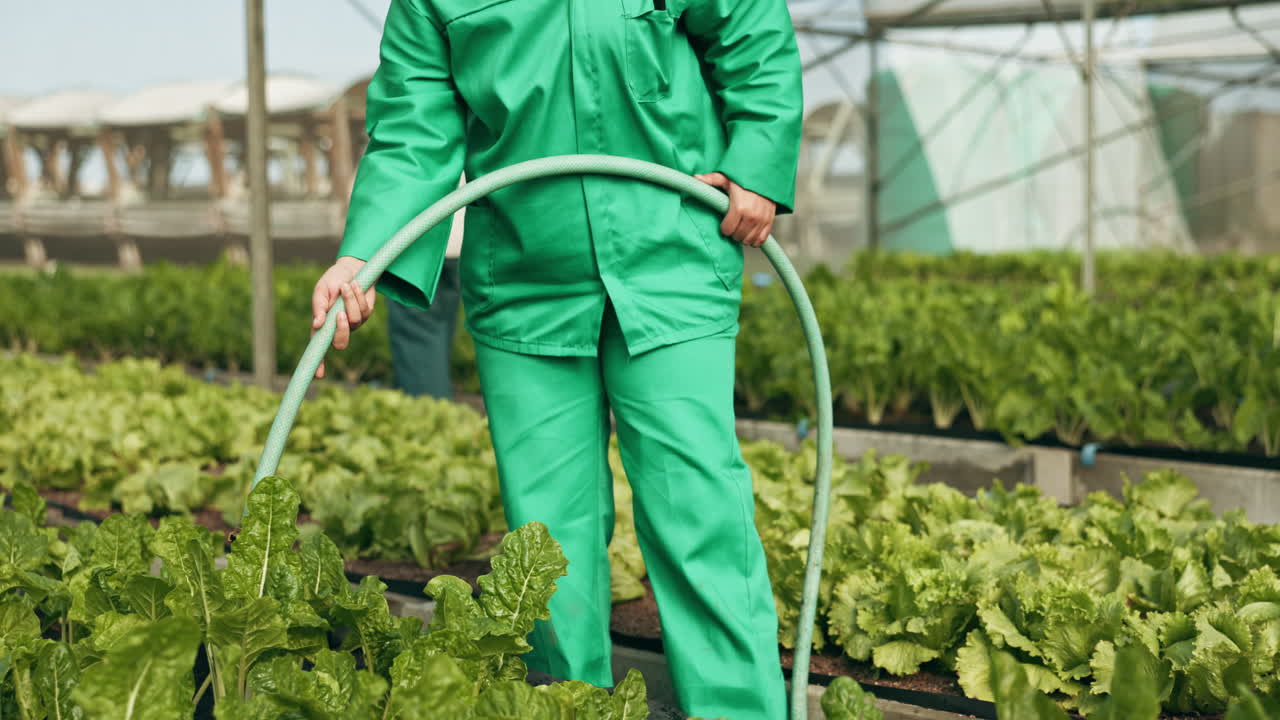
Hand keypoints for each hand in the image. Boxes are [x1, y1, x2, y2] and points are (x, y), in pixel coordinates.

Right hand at [311, 256, 376, 378]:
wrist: (352, 267)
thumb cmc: (332, 280)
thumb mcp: (321, 290)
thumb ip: (318, 307)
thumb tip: (317, 324)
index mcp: (322, 325)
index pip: (318, 348)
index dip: (318, 363)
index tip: (318, 375)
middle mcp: (338, 327)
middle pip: (341, 343)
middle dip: (342, 329)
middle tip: (340, 313)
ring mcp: (353, 322)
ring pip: (354, 321)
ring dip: (350, 301)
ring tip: (346, 286)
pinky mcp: (367, 313)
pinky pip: (365, 310)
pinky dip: (359, 296)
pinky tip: (355, 285)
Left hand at [693, 172, 775, 246]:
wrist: (767, 176)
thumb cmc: (745, 178)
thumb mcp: (727, 178)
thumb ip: (712, 180)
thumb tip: (696, 178)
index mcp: (739, 208)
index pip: (727, 230)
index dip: (724, 227)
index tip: (725, 221)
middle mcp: (752, 216)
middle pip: (737, 237)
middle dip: (733, 232)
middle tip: (733, 224)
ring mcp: (762, 220)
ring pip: (749, 240)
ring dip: (743, 237)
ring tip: (741, 228)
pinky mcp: (770, 222)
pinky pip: (761, 240)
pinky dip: (755, 239)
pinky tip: (751, 232)